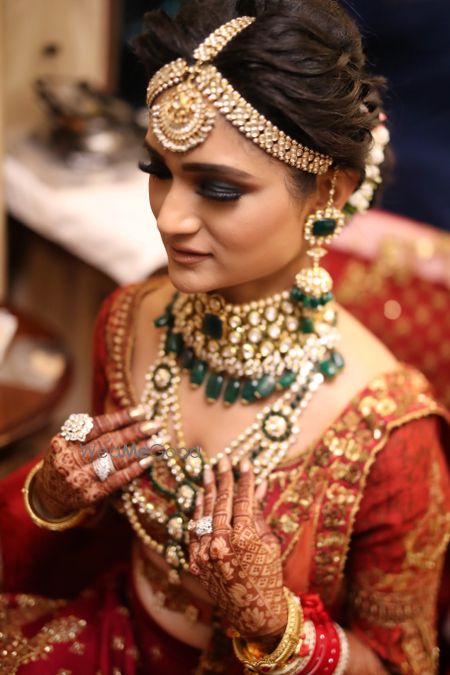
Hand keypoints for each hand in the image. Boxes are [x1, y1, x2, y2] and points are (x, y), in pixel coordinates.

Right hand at [34, 408, 161, 518]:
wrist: (50, 493)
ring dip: (140, 450)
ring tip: (159, 442)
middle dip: (135, 432)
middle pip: (108, 443)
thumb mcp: (70, 441)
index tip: (142, 412)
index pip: (97, 426)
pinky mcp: (90, 496)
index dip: (121, 418)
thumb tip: (132, 417)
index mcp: (63, 441)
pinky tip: (148, 460)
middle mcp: (69, 460)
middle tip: (156, 425)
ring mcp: (79, 480)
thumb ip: (93, 430)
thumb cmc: (68, 458)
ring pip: (115, 461)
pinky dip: (134, 469)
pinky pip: (117, 480)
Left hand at [188, 457, 287, 639]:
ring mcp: (205, 554)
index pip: (242, 501)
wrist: (253, 611)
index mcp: (245, 540)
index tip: (245, 462)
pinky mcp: (194, 562)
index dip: (244, 480)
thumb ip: (258, 513)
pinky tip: (200, 496)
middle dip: (224, 479)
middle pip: (221, 503)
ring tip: (208, 471)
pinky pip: (194, 530)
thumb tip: (256, 484)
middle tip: (224, 459)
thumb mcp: (269, 542)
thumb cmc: (267, 575)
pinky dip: (197, 512)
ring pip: (204, 513)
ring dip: (207, 490)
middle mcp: (221, 545)